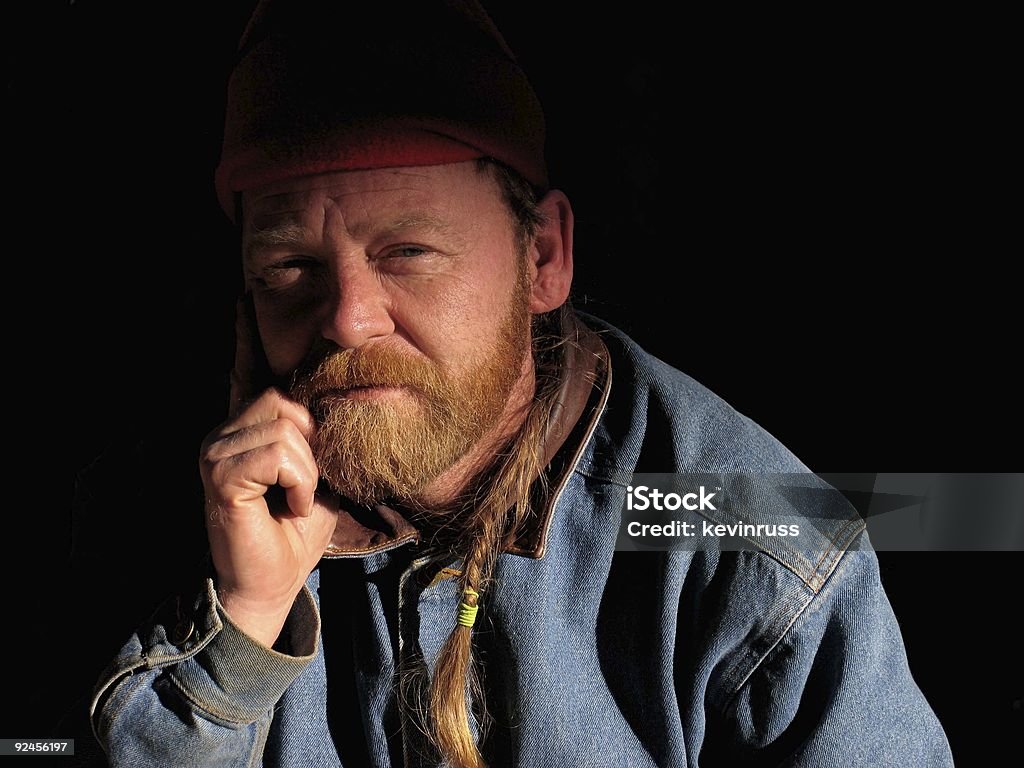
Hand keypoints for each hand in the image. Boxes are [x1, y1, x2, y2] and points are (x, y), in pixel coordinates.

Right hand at [198, 297, 337, 648]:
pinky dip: (300, 483)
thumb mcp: (321, 471)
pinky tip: (290, 507)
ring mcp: (217, 450)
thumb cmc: (299, 529)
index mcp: (250, 427)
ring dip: (309, 470)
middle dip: (314, 442)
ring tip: (296, 499)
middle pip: (287, 399)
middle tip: (306, 485)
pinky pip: (281, 454)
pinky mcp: (220, 474)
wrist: (276, 580)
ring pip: (287, 426)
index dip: (247, 334)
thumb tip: (339, 395)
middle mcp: (226, 430)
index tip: (243, 295)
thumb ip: (318, 435)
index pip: (248, 371)